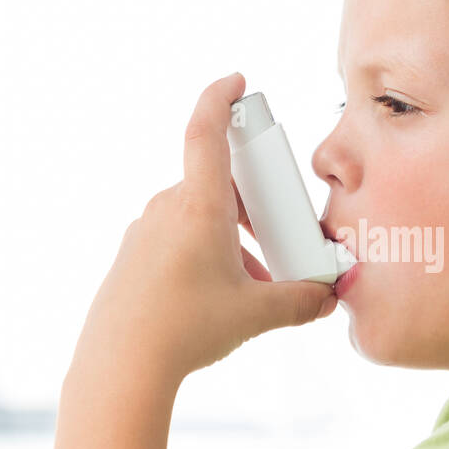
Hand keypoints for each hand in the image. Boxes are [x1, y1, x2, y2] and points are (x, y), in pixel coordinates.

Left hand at [71, 73, 336, 385]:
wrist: (121, 366)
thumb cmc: (184, 330)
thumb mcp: (255, 315)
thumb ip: (299, 302)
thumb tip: (326, 299)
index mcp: (198, 207)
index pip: (206, 131)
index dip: (220, 97)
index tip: (236, 82)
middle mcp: (167, 210)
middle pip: (216, 185)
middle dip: (253, 206)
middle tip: (279, 233)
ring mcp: (146, 233)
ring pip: (198, 217)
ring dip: (231, 238)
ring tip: (255, 282)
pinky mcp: (133, 258)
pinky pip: (177, 241)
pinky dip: (206, 255)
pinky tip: (220, 296)